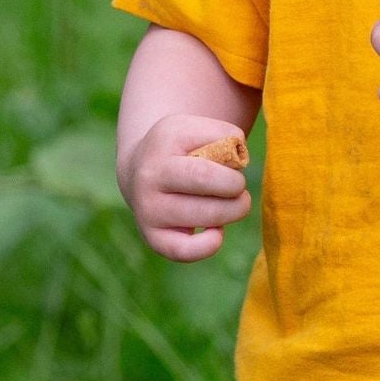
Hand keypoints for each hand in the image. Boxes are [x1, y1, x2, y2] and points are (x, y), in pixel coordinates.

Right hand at [118, 113, 250, 261]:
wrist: (140, 172)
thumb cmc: (183, 150)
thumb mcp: (200, 129)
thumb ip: (227, 136)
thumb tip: (239, 160)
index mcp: (164, 141)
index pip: (217, 148)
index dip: (236, 161)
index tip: (232, 163)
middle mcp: (150, 176)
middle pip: (208, 180)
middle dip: (237, 187)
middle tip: (237, 188)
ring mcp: (148, 209)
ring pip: (208, 215)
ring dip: (232, 211)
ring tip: (230, 205)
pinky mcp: (153, 237)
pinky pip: (185, 251)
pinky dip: (209, 244)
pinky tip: (215, 231)